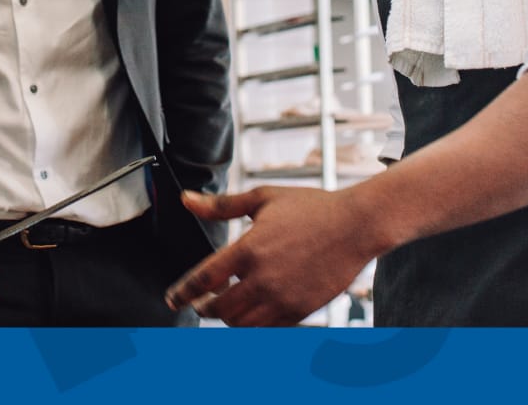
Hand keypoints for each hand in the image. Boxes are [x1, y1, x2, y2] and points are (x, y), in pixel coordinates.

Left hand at [165, 185, 373, 325]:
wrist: (355, 225)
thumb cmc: (310, 207)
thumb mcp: (263, 199)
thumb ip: (221, 205)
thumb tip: (187, 199)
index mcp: (249, 249)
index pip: (203, 279)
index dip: (182, 292)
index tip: (172, 298)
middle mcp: (263, 278)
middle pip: (219, 309)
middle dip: (205, 307)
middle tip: (202, 301)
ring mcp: (282, 298)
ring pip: (241, 324)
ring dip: (228, 317)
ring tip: (228, 303)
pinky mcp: (300, 311)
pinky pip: (266, 328)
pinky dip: (253, 322)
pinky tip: (254, 307)